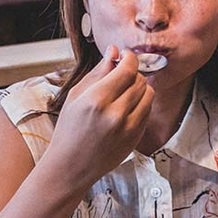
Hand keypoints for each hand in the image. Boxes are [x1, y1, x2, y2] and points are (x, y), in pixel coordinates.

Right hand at [49, 47, 153, 185]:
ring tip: (124, 90)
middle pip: (140, 80)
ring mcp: (129, 128)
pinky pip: (147, 111)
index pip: (127, 69)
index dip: (129, 57)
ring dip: (139, 87)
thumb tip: (113, 51)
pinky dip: (140, 104)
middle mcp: (116, 114)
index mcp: (97, 100)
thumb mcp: (76, 96)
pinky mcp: (136, 138)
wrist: (71, 166)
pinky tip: (125, 106)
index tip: (124, 55)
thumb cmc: (69, 130)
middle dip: (133, 72)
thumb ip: (98, 72)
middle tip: (121, 73)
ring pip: (149, 95)